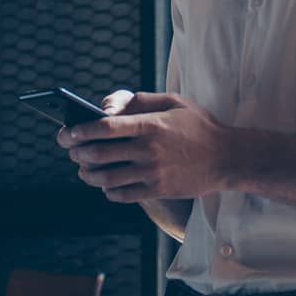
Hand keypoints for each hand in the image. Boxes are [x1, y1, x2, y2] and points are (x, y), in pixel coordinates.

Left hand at [55, 92, 230, 202]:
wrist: (228, 158)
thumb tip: (106, 107)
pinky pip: (123, 195)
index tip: (67, 132)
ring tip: (83, 169)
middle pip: (99, 154)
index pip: (105, 127)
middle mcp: (149, 150)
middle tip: (71, 150)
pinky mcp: (158, 191)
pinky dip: (108, 190)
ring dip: (88, 174)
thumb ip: (138, 100)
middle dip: (78, 152)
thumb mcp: (173, 102)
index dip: (81, 130)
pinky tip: (106, 184)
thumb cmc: (197, 125)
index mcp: (151, 124)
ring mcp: (153, 173)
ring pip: (107, 178)